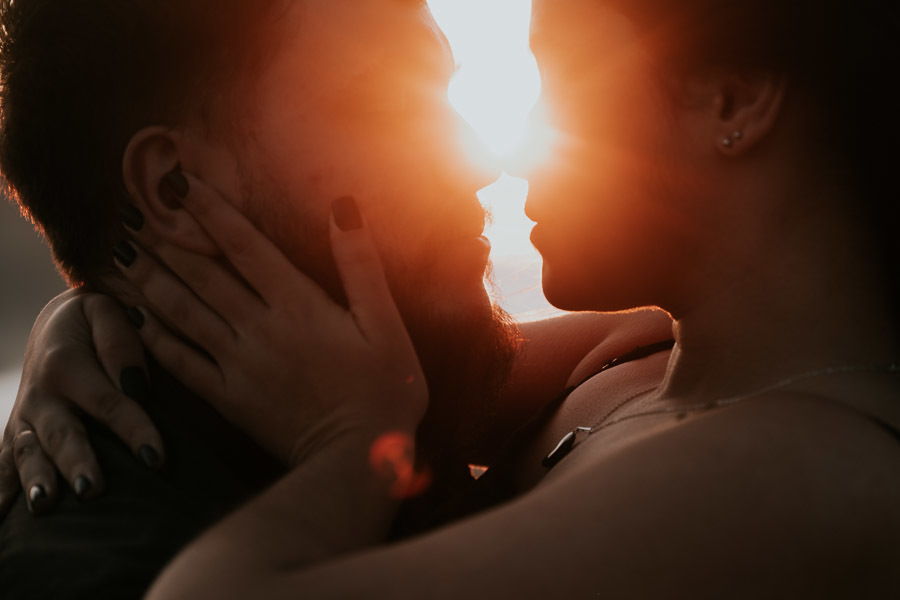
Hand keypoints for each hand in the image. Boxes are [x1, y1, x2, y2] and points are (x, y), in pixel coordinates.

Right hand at [0, 291, 165, 515]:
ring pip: (27, 453)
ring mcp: (25, 417)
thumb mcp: (107, 311)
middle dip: (77, 463)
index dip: (135, 430)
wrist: (54, 324)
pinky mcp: (18, 432)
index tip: (156, 459)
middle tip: (92, 489)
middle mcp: (40, 395)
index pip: (108, 402)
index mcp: (66, 364)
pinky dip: (0, 490)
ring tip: (44, 505)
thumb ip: (121, 342)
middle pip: (62, 434)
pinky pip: (3, 462)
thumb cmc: (93, 321)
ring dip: (35, 481)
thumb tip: (135, 387)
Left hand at [114, 176, 426, 465]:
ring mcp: (239, 364)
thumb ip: (361, 265)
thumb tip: (343, 208)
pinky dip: (156, 338)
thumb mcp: (385, 323)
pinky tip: (136, 318)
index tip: (179, 183)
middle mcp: (259, 328)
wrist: (360, 458)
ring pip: (183, 313)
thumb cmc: (385, 388)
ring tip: (124, 255)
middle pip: (202, 274)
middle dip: (166, 239)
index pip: (244, 246)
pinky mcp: (230, 398)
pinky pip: (182, 364)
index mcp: (297, 305)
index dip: (210, 211)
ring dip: (151, 280)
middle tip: (133, 211)